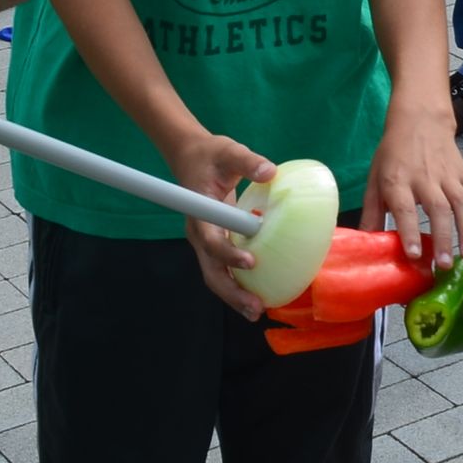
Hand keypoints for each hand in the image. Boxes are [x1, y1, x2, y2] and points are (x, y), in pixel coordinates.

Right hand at [164, 129, 280, 317]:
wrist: (192, 158)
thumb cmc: (210, 155)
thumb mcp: (228, 151)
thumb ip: (247, 161)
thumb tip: (271, 173)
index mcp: (200, 213)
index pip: (211, 240)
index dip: (227, 254)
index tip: (250, 261)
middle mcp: (200, 234)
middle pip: (211, 270)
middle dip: (231, 292)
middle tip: (255, 307)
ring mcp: (206, 242)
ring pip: (216, 275)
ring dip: (234, 296)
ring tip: (256, 311)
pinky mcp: (216, 243)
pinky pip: (224, 269)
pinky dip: (238, 285)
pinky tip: (258, 296)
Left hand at [363, 101, 462, 270]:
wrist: (420, 119)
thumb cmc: (393, 154)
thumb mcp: (375, 179)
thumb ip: (371, 212)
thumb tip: (364, 246)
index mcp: (398, 179)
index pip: (404, 207)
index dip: (409, 230)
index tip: (414, 255)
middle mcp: (425, 178)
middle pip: (438, 209)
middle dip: (443, 237)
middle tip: (445, 265)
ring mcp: (449, 177)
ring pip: (462, 204)